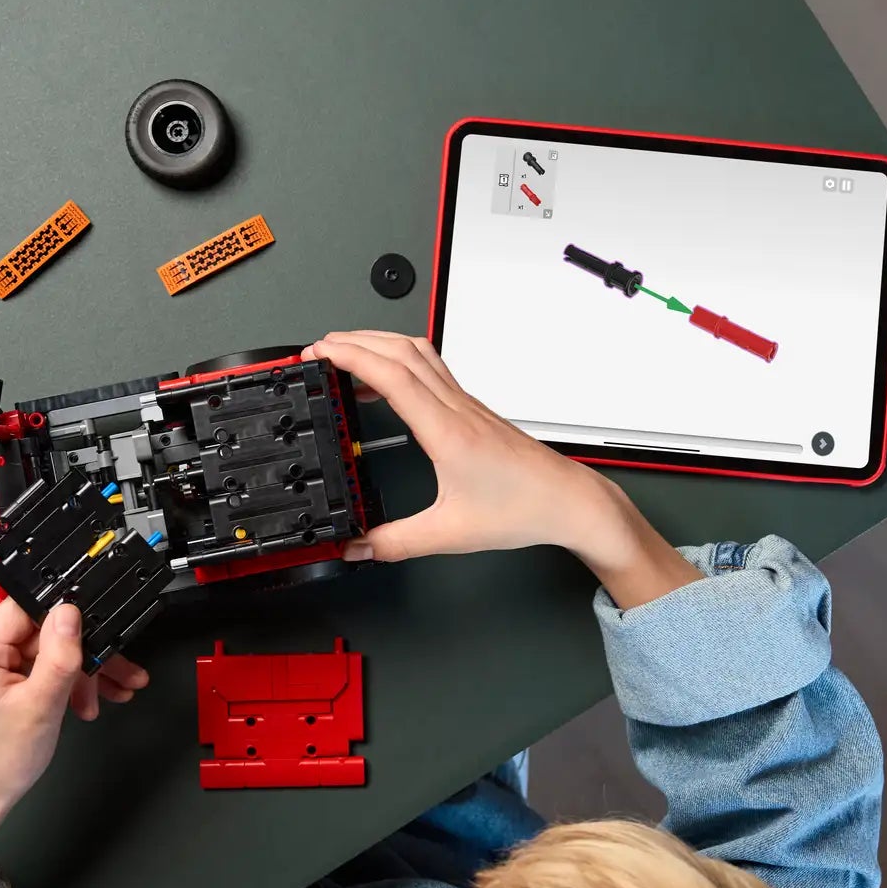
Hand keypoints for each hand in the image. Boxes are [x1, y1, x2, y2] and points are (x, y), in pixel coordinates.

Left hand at [0, 602, 148, 875]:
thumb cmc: (0, 759)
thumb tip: (70, 610)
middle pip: (44, 628)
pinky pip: (37, 661)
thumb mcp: (41, 706)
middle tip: (120, 673)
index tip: (101, 632)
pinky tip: (89, 697)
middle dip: (83, 655)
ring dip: (81, 671)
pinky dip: (64, 678)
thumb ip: (59, 655)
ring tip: (114, 690)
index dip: (69, 617)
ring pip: (47, 646)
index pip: (30, 606)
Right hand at [302, 330, 697, 608]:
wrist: (568, 502)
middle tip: (319, 348)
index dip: (351, 356)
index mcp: (446, 431)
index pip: (392, 375)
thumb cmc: (524, 509)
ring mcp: (466, 405)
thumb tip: (358, 547)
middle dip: (354, 341)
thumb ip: (395, 542)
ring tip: (346, 354)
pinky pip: (431, 370)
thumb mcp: (450, 534)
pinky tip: (388, 382)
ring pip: (418, 354)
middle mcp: (456, 409)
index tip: (320, 353)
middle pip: (400, 351)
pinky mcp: (473, 410)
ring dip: (379, 344)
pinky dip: (400, 362)